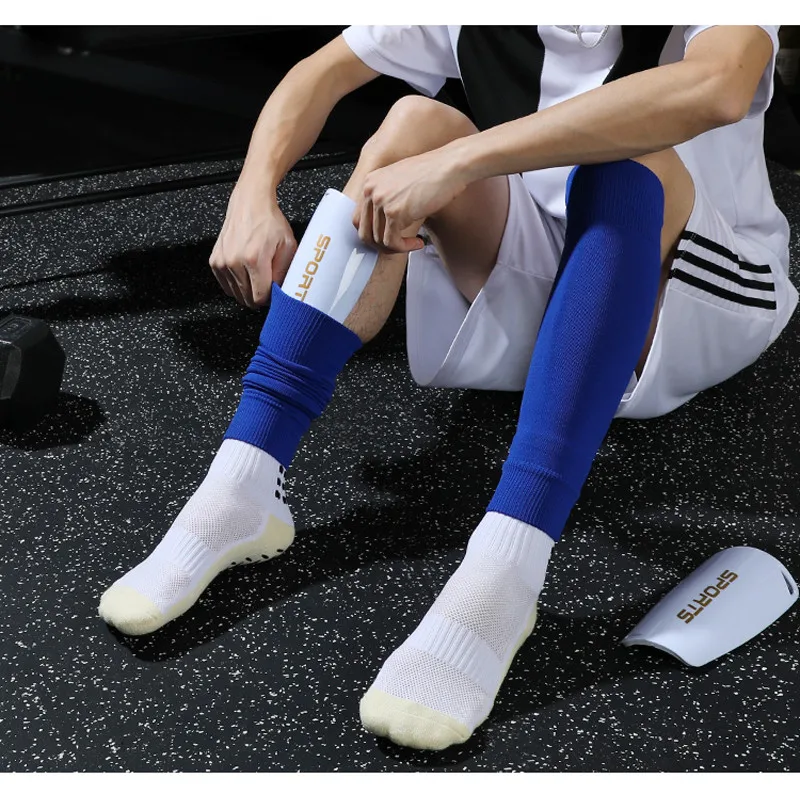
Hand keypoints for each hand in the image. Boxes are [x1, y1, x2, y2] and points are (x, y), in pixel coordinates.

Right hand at [209, 184, 296, 308]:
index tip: (274, 291)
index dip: (270, 298)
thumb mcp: (288, 247)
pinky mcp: (214, 261)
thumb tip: (279, 293)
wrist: (251, 202)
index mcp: (254, 259)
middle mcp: (234, 262)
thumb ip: (284, 273)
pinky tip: (246, 272)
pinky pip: (226, 286)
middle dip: (259, 295)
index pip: (260, 298)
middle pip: (247, 298)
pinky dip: (236, 284)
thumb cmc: (270, 222)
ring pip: (236, 294)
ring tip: (257, 274)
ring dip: (247, 289)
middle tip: (267, 282)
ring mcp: (222, 262)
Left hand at [352, 149, 465, 253]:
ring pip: (378, 240)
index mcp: (370, 182)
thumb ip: (387, 199)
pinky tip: (418, 243)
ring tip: (412, 243)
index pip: (359, 219)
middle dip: (381, 245)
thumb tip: (383, 225)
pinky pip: (392, 242)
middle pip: (365, 232)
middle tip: (398, 246)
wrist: (450, 166)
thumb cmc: (433, 174)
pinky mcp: (395, 212)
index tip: (386, 239)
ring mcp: (381, 201)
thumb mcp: (400, 183)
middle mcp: (371, 190)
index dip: (372, 234)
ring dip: (396, 248)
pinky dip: (404, 248)